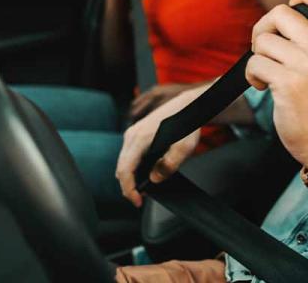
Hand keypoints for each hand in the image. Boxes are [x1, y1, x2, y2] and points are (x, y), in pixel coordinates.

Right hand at [116, 89, 201, 207]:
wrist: (186, 107)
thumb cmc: (186, 124)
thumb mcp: (184, 148)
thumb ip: (169, 165)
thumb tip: (154, 179)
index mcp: (140, 139)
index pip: (125, 170)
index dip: (128, 189)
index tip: (138, 201)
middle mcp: (131, 135)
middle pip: (121, 168)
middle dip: (129, 186)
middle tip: (141, 198)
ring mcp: (132, 134)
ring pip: (123, 162)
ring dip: (130, 177)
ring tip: (143, 188)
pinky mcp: (136, 134)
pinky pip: (129, 155)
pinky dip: (133, 167)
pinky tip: (145, 174)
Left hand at [245, 0, 307, 167]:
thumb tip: (281, 12)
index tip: (293, 8)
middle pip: (281, 12)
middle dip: (263, 28)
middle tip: (266, 47)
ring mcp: (307, 66)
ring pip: (263, 40)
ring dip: (257, 58)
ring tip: (268, 73)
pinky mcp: (288, 83)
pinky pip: (255, 63)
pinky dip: (252, 75)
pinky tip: (264, 86)